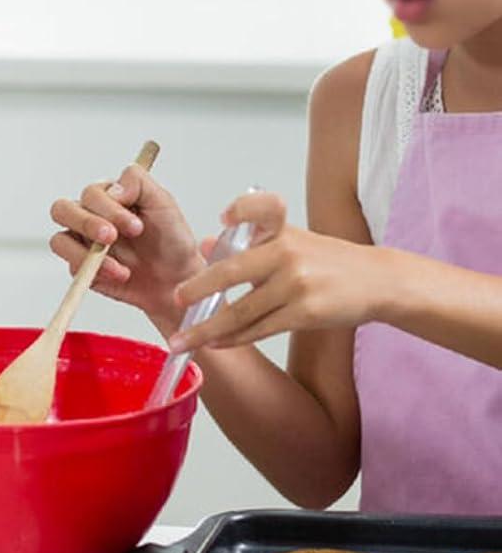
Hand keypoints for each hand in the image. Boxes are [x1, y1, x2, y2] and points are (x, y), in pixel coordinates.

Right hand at [48, 161, 202, 330]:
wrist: (177, 277)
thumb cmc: (170, 239)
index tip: (135, 226)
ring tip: (118, 266)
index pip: (90, 194)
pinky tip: (121, 274)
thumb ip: (138, 183)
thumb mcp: (163, 203)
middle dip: (86, 224)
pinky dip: (96, 273)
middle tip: (111, 237)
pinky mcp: (82, 269)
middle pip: (61, 210)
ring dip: (83, 253)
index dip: (108, 208)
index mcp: (107, 197)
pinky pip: (72, 268)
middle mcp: (89, 217)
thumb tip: (113, 188)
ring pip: (58, 241)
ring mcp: (82, 244)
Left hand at [168, 191, 383, 353]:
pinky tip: (215, 344)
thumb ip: (248, 242)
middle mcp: (287, 253)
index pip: (260, 209)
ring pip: (242, 311)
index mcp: (282, 230)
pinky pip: (259, 329)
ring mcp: (297, 284)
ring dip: (207, 329)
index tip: (222, 220)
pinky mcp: (305, 312)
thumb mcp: (291, 240)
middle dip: (198, 290)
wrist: (378, 281)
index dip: (240, 210)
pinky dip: (233, 338)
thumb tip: (206, 245)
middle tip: (174, 301)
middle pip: (232, 272)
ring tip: (182, 339)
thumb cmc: (328, 260)